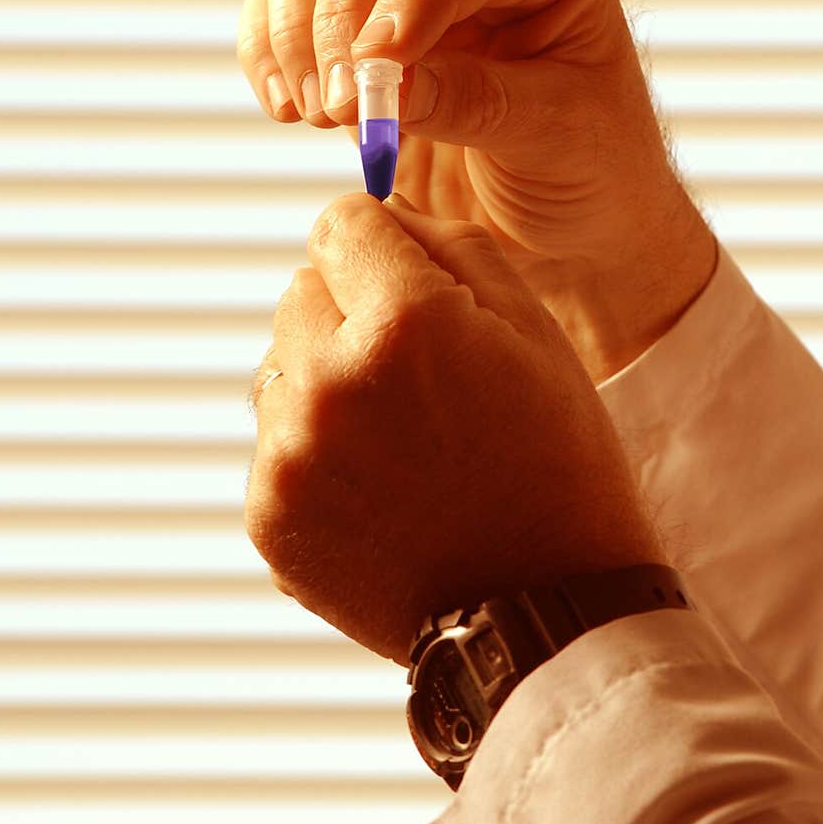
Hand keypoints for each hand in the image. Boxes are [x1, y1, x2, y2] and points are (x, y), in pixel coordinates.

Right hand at [237, 0, 715, 381]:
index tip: (376, 63)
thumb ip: (472, 101)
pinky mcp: (351, 27)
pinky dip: (267, 50)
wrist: (569, 226)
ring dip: (295, 32)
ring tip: (321, 116)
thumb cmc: (589, 169)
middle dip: (340, 16)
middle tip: (342, 108)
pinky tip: (288, 109)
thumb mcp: (550, 136)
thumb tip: (379, 82)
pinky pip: (279, 2)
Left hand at [247, 192, 663, 664]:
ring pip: (279, 365)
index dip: (379, 244)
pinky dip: (313, 450)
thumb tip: (376, 211)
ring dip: (323, 379)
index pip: (338, 223)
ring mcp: (289, 456)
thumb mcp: (533, 329)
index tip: (406, 281)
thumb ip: (448, 244)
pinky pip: (273, 439)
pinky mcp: (269, 515)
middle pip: (300, 288)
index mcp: (404, 322)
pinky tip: (377, 486)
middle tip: (415, 373)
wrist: (542, 612)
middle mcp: (329, 382)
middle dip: (349, 311)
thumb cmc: (553, 459)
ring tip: (397, 436)